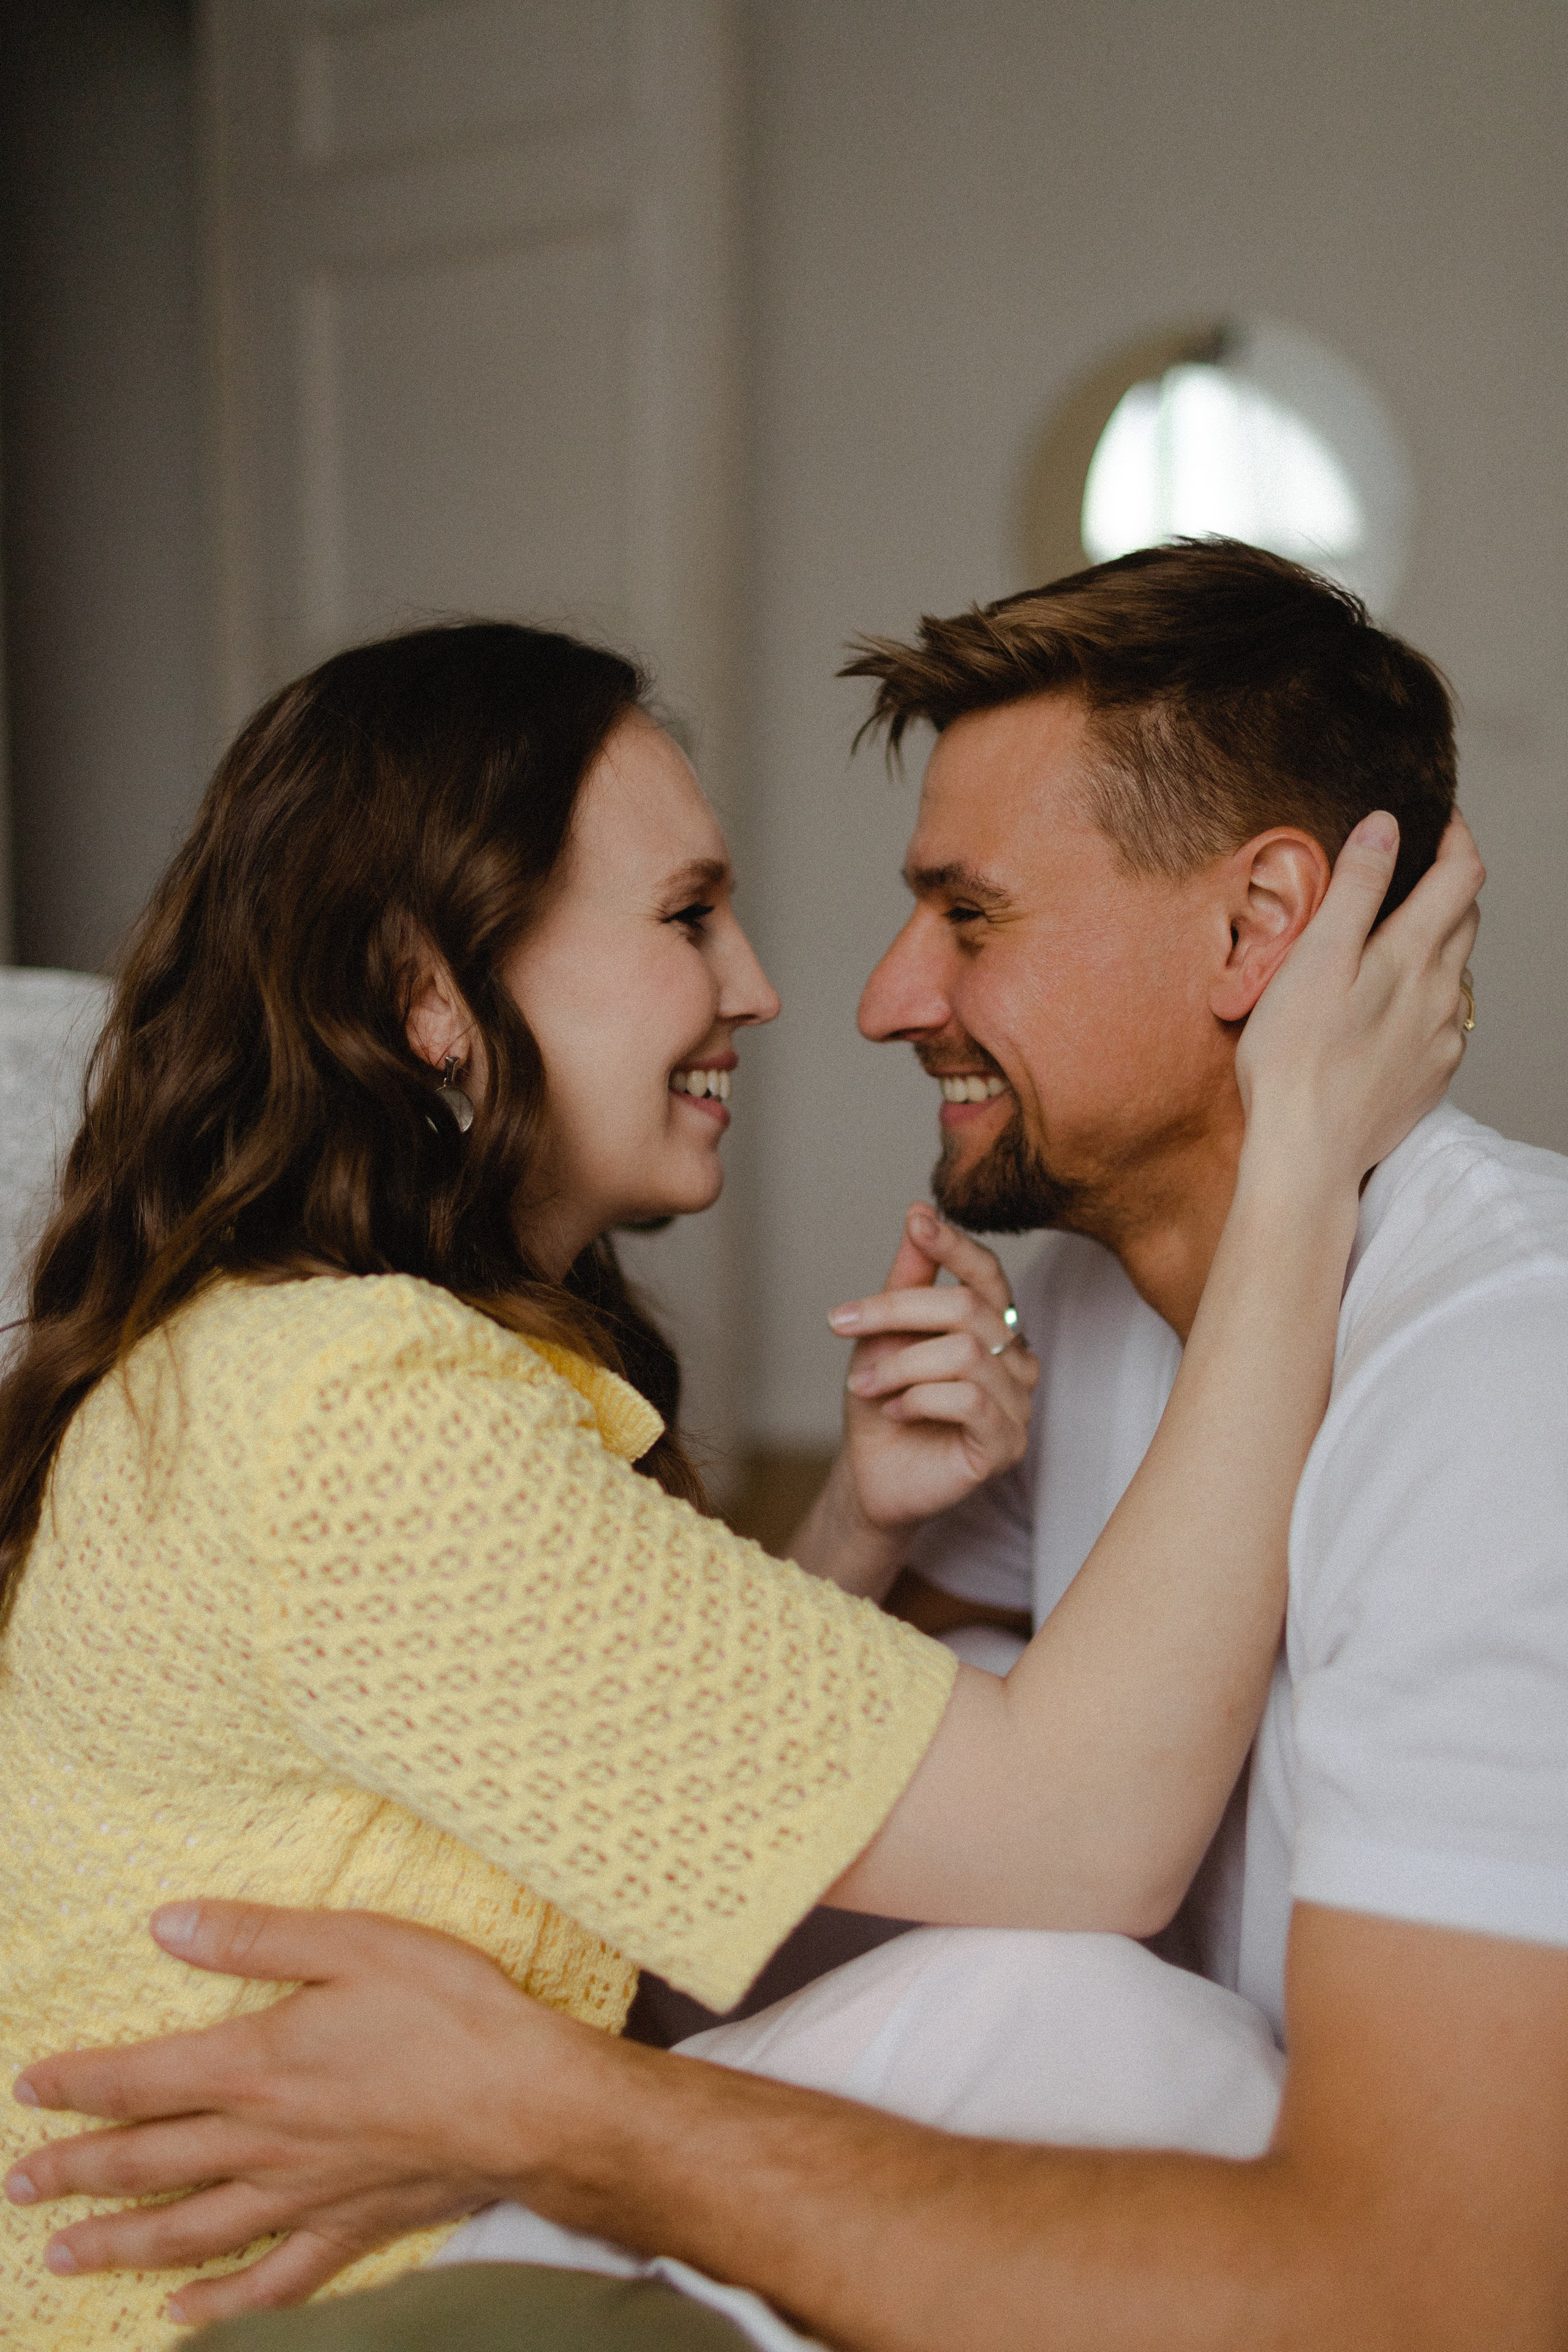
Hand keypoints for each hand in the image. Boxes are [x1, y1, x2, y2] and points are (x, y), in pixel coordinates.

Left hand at [5, 1901, 601, 2328]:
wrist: (524, 2099)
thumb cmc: (446, 2009)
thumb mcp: (352, 1941)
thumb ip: (256, 1936)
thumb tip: (167, 1924)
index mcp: (258, 2062)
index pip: (142, 2078)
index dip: (78, 2084)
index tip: (29, 2088)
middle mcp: (264, 2138)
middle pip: (148, 2160)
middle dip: (76, 2171)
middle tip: (17, 2185)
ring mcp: (302, 2193)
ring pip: (188, 2228)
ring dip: (118, 2241)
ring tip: (62, 2255)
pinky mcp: (347, 2229)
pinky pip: (269, 2283)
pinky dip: (217, 2305)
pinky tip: (179, 2313)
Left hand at [828, 1205, 1038, 1532]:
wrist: (871, 1472)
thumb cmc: (883, 1400)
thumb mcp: (886, 1332)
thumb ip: (909, 1278)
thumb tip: (920, 1211)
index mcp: (992, 1325)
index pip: (987, 1273)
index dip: (955, 1245)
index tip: (917, 1221)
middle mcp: (1016, 1358)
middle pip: (968, 1308)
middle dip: (895, 1311)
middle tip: (843, 1323)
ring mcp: (1018, 1403)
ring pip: (965, 1354)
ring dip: (900, 1365)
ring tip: (865, 1385)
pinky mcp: (1007, 1444)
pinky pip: (970, 1401)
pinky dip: (919, 1399)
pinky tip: (895, 1410)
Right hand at [1237, 810, 1481, 1188]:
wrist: (1308, 1152)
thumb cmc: (1295, 1058)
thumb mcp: (1314, 958)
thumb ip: (1355, 889)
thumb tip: (1385, 828)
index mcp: (1412, 954)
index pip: (1462, 874)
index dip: (1455, 836)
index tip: (1436, 820)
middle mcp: (1441, 992)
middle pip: (1466, 918)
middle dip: (1446, 885)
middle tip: (1408, 873)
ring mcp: (1442, 1036)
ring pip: (1457, 969)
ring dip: (1438, 942)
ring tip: (1392, 941)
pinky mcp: (1432, 1074)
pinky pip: (1445, 1019)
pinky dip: (1427, 996)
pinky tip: (1389, 1009)